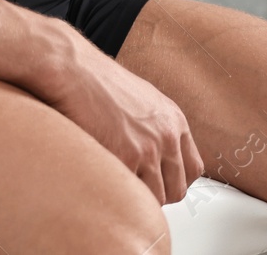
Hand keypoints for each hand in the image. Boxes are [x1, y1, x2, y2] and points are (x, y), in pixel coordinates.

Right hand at [39, 38, 204, 205]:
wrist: (73, 69)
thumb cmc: (97, 80)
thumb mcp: (141, 100)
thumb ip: (155, 127)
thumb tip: (154, 154)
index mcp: (174, 120)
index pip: (193, 169)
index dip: (173, 180)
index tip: (158, 182)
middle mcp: (167, 135)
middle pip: (177, 189)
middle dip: (156, 194)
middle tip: (134, 187)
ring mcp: (147, 149)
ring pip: (154, 197)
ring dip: (134, 193)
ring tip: (114, 179)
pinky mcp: (124, 158)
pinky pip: (128, 191)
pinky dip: (116, 189)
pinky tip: (102, 175)